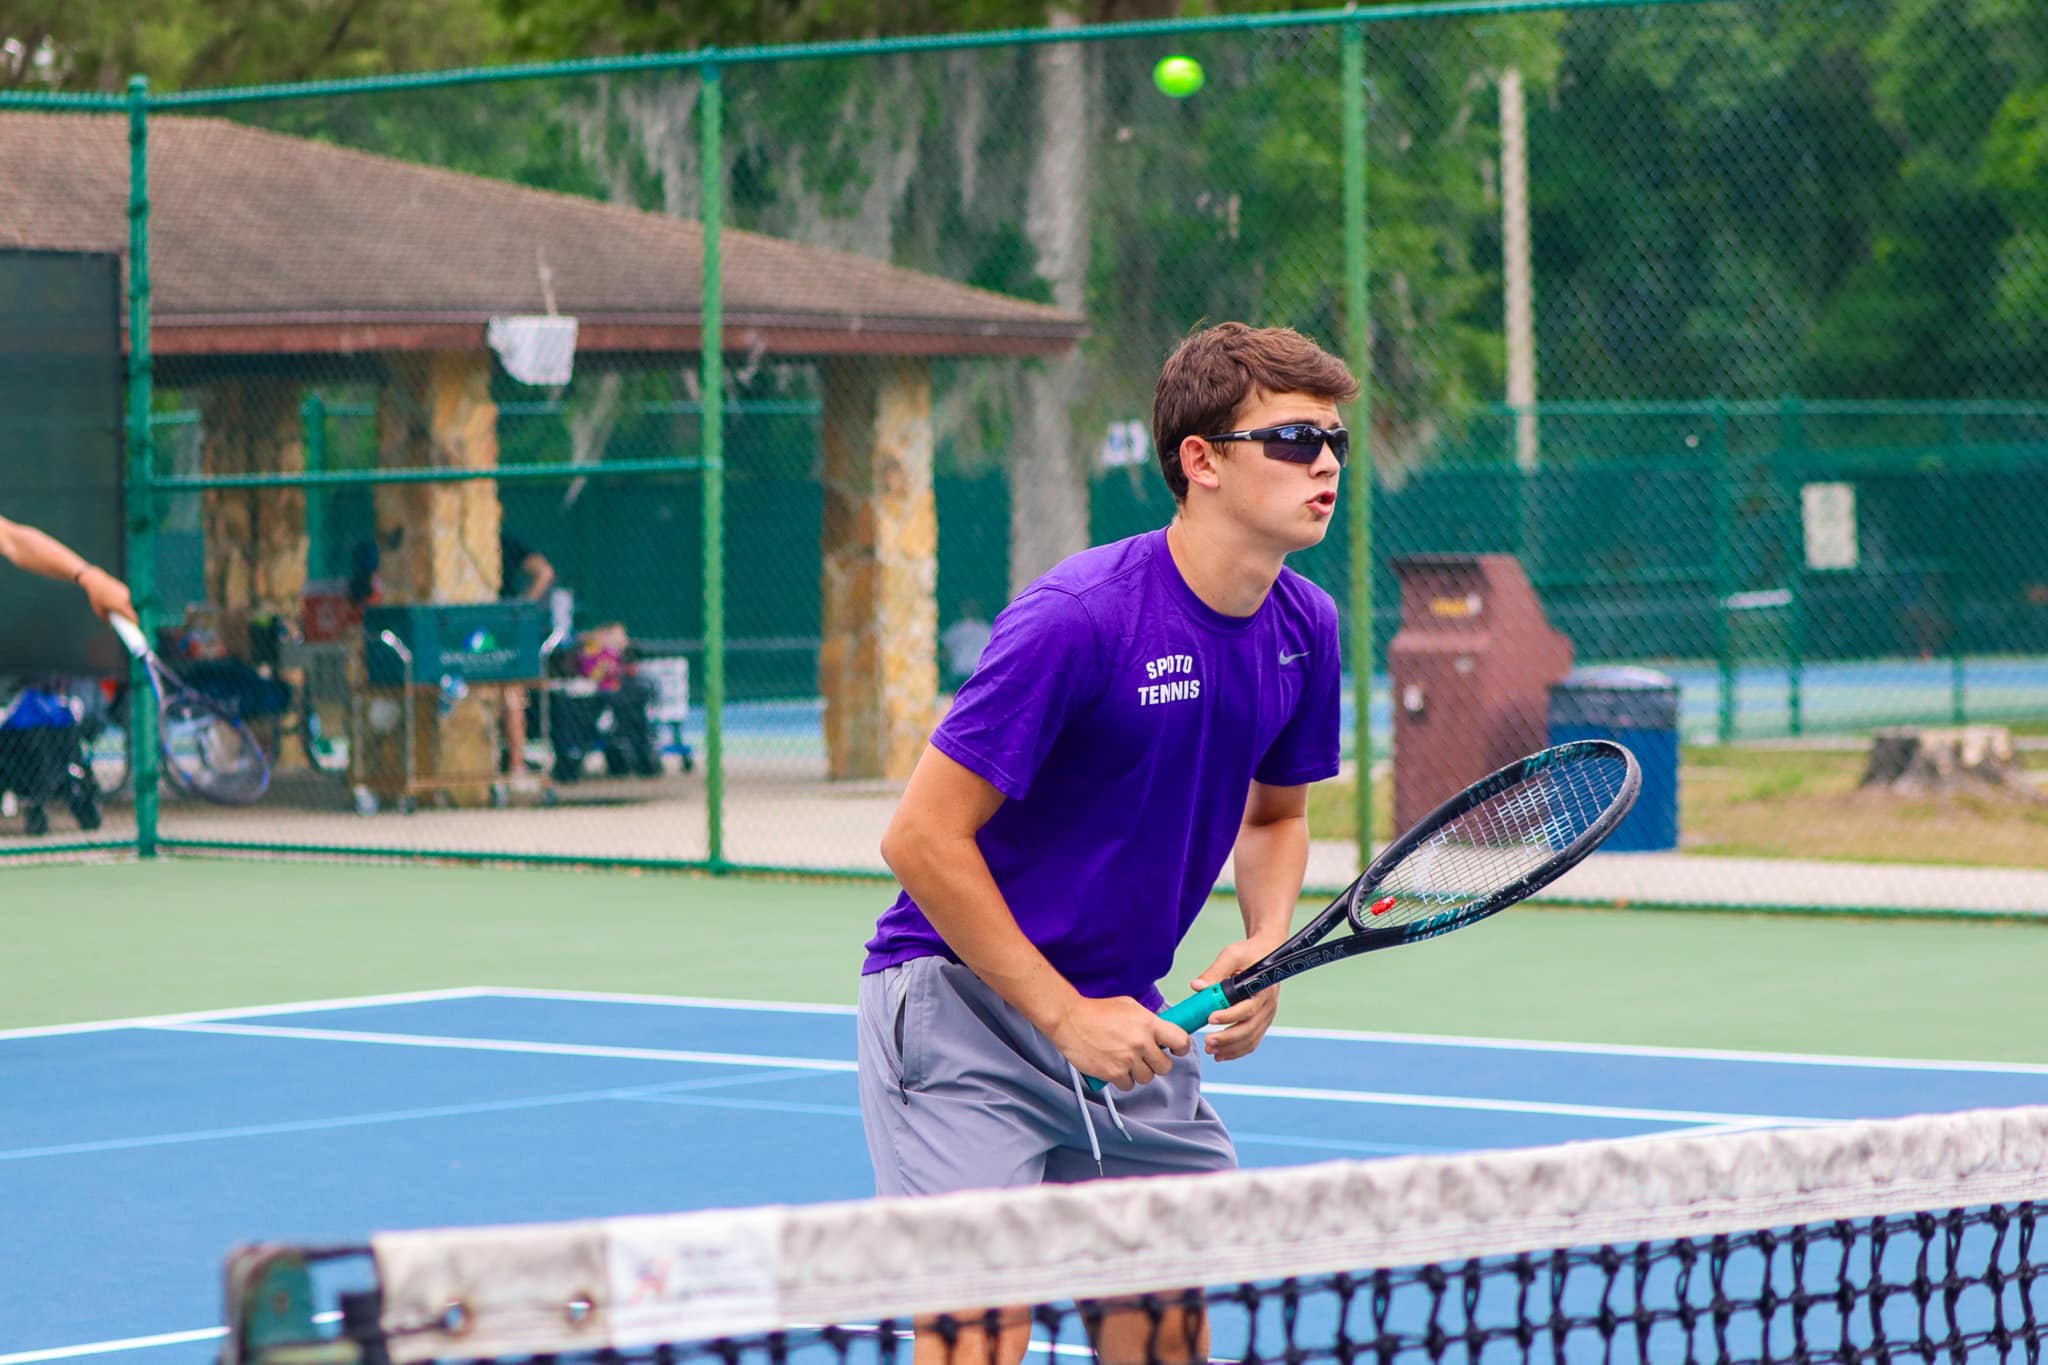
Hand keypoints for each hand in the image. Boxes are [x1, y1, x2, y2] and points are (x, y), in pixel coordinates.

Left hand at [78, 567, 135, 625]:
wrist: (96, 580)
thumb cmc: (96, 596)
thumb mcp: (99, 610)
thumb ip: (106, 619)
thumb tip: (110, 625)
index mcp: (121, 605)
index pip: (133, 617)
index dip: (135, 623)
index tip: (135, 627)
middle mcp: (127, 599)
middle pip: (132, 610)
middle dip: (129, 615)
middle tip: (123, 619)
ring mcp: (127, 593)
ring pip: (130, 603)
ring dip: (126, 607)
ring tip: (115, 607)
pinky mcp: (125, 588)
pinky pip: (127, 597)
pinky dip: (123, 601)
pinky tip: (114, 599)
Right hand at [1047, 994, 1189, 1091]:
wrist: (1070, 1020)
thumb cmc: (1097, 1010)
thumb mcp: (1129, 1006)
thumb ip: (1147, 1020)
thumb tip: (1161, 1032)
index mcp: (1148, 1023)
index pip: (1181, 1041)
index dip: (1181, 1048)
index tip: (1175, 1049)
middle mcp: (1141, 1043)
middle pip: (1165, 1067)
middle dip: (1156, 1063)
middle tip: (1145, 1057)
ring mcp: (1128, 1060)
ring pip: (1147, 1078)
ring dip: (1139, 1073)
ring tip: (1125, 1061)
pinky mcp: (1114, 1073)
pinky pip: (1129, 1085)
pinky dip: (1123, 1080)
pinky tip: (1114, 1067)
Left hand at [1188, 938, 1283, 1063]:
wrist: (1265, 954)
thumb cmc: (1248, 953)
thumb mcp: (1232, 955)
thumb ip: (1215, 971)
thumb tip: (1196, 987)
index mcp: (1263, 988)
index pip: (1247, 1008)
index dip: (1229, 1016)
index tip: (1210, 1018)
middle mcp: (1267, 1005)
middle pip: (1249, 1029)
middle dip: (1227, 1039)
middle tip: (1207, 1042)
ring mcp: (1266, 1016)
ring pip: (1250, 1039)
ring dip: (1231, 1049)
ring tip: (1211, 1050)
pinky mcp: (1261, 1022)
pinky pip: (1251, 1042)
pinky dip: (1237, 1051)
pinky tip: (1220, 1055)